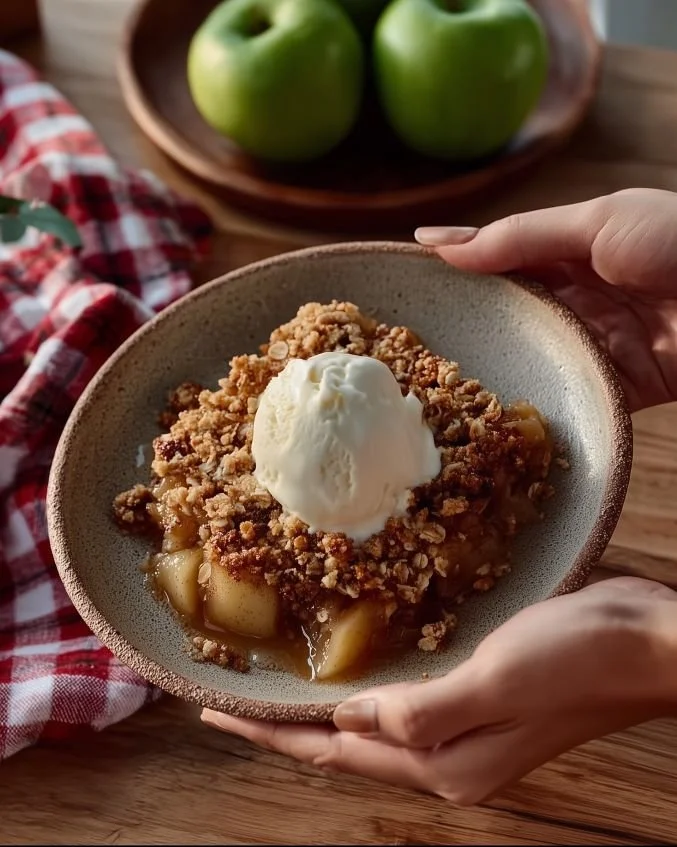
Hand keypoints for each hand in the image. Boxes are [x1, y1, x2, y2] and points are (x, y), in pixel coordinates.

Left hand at [202, 577, 676, 805]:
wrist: (643, 638)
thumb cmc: (575, 659)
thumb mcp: (492, 683)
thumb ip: (417, 711)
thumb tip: (344, 722)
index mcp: (445, 762)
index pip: (335, 752)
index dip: (270, 735)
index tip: (215, 713)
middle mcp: (448, 753)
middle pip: (345, 744)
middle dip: (286, 726)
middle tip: (230, 697)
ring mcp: (465, 724)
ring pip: (372, 721)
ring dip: (322, 706)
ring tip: (275, 685)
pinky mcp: (479, 691)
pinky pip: (405, 694)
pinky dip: (368, 684)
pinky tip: (353, 665)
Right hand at [415, 188, 676, 411]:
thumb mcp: (596, 224)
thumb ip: (520, 239)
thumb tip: (439, 243)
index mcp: (572, 250)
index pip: (500, 261)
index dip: (454, 272)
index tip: (400, 284)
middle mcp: (577, 297)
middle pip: (509, 314)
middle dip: (466, 327)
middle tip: (406, 347)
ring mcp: (595, 342)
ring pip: (532, 357)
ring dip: (495, 369)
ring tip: (434, 386)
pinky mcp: (617, 385)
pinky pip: (569, 394)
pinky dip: (537, 403)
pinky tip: (491, 414)